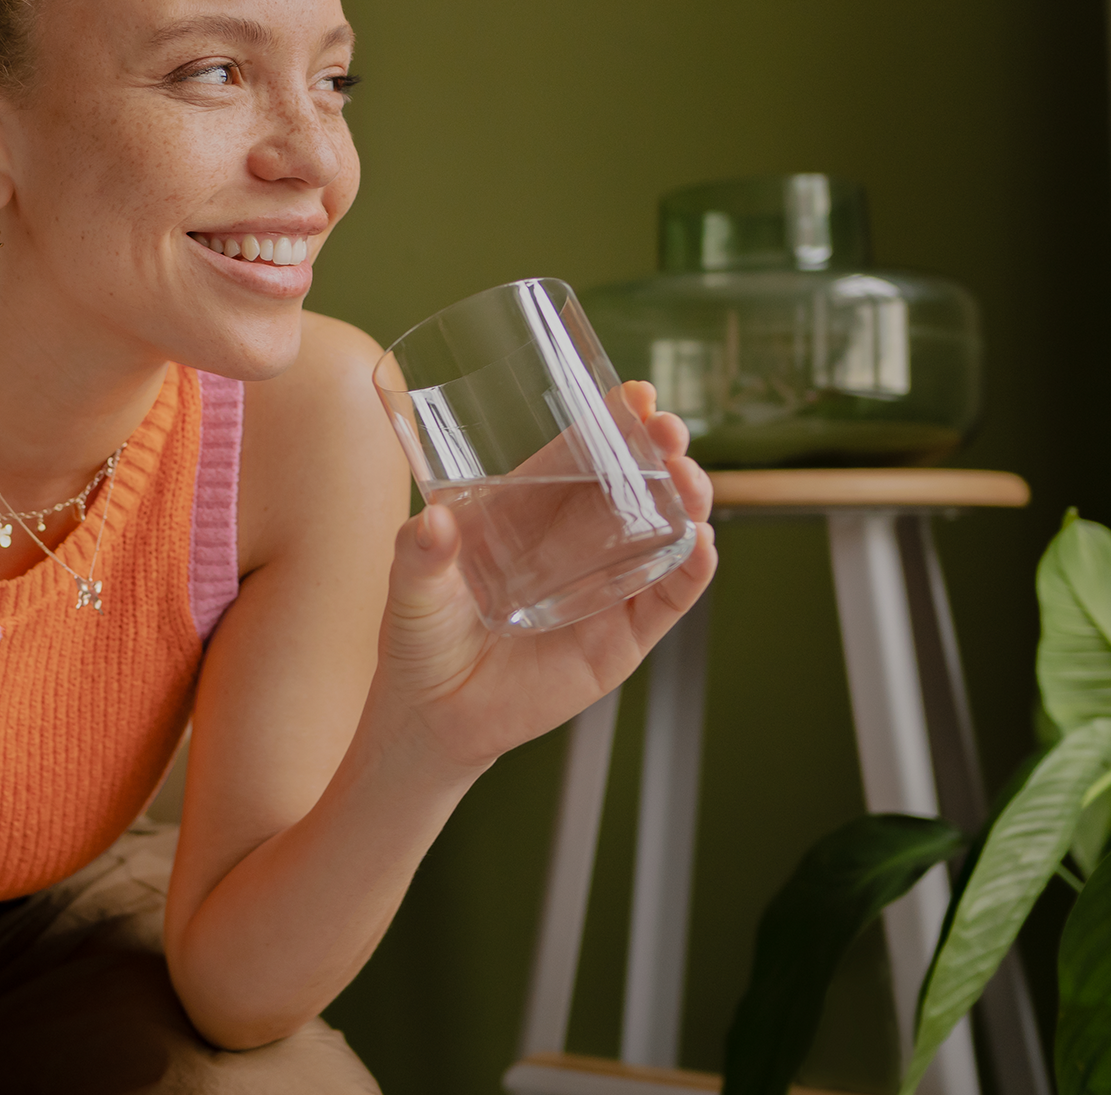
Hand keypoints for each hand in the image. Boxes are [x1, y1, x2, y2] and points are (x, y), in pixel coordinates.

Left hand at [367, 382, 717, 773]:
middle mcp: (574, 544)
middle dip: (656, 451)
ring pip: (661, 534)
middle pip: (630, 486)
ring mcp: (604, 587)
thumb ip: (418, 557)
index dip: (608, 423)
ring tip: (688, 479)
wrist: (434, 717)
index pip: (577, 456)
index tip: (632, 393)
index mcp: (527, 515)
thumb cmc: (420, 640)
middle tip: (666, 428)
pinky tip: (700, 543)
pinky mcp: (621, 637)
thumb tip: (430, 523)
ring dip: (684, 501)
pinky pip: (667, 598)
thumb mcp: (410, 591)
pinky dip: (690, 571)